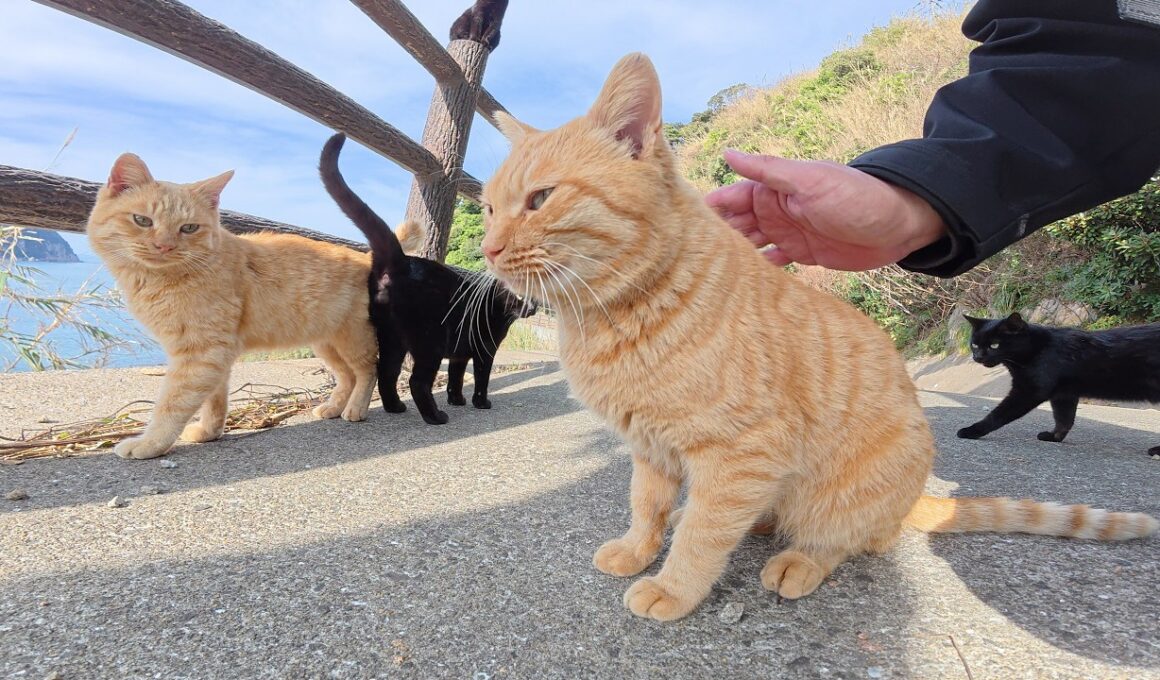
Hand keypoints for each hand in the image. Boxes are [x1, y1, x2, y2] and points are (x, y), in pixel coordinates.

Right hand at [705, 150, 947, 270]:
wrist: (900, 223)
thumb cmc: (856, 195)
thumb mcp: (810, 180)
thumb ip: (768, 170)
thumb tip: (728, 154)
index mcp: (772, 189)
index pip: (728, 198)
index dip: (704, 210)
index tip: (675, 226)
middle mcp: (774, 210)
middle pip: (733, 226)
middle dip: (711, 240)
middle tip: (681, 262)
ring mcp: (786, 234)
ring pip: (748, 247)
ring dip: (730, 259)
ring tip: (703, 278)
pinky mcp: (802, 255)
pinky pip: (771, 265)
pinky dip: (755, 273)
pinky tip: (737, 286)